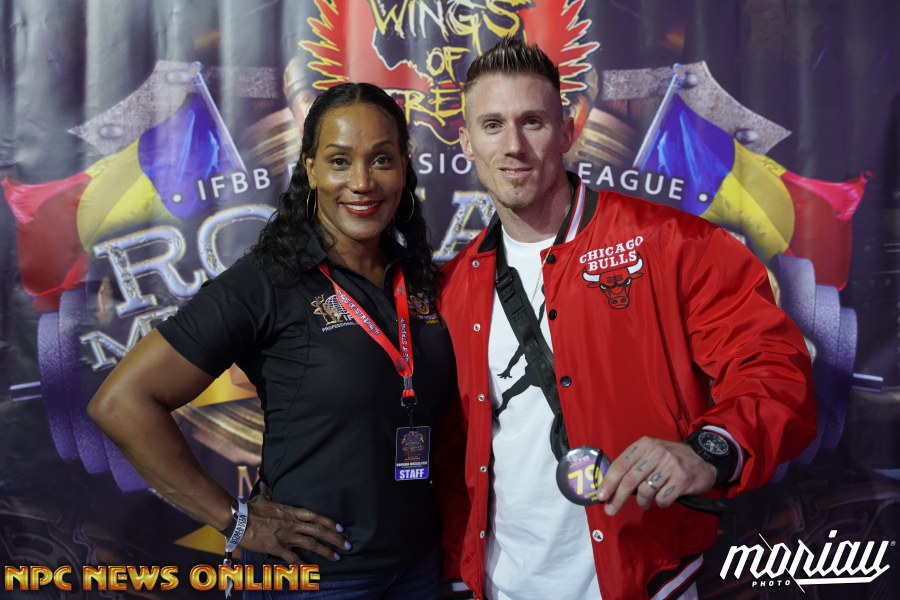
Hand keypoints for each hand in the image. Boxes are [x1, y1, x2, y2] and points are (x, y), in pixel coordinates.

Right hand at [239, 488, 349, 562]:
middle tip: (346, 545)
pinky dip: (303, 564)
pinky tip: (311, 569)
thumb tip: (267, 485)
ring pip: (311, 544)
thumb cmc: (250, 509)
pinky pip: (293, 557)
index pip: (316, 517)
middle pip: (319, 531)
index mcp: (292, 512)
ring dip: (325, 551)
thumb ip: (268, 493)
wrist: (240, 520)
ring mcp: (286, 536)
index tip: (341, 528)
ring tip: (336, 557)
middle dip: (335, 538)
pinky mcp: (277, 547)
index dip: (330, 522)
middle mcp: (293, 524)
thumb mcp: (262, 498)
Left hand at [595, 436, 715, 515]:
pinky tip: (663, 498)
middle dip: (617, 498)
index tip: (600, 496)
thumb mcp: (651, 454)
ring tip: (647, 502)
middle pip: (630, 480)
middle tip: (610, 510)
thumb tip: (610, 487)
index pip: (621, 464)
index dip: (608, 482)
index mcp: (644, 444)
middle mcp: (656, 452)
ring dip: (643, 502)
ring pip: (646, 491)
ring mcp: (670, 465)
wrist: (703, 460)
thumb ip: (633, 465)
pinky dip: (660, 503)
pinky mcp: (682, 479)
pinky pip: (662, 499)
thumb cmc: (671, 460)